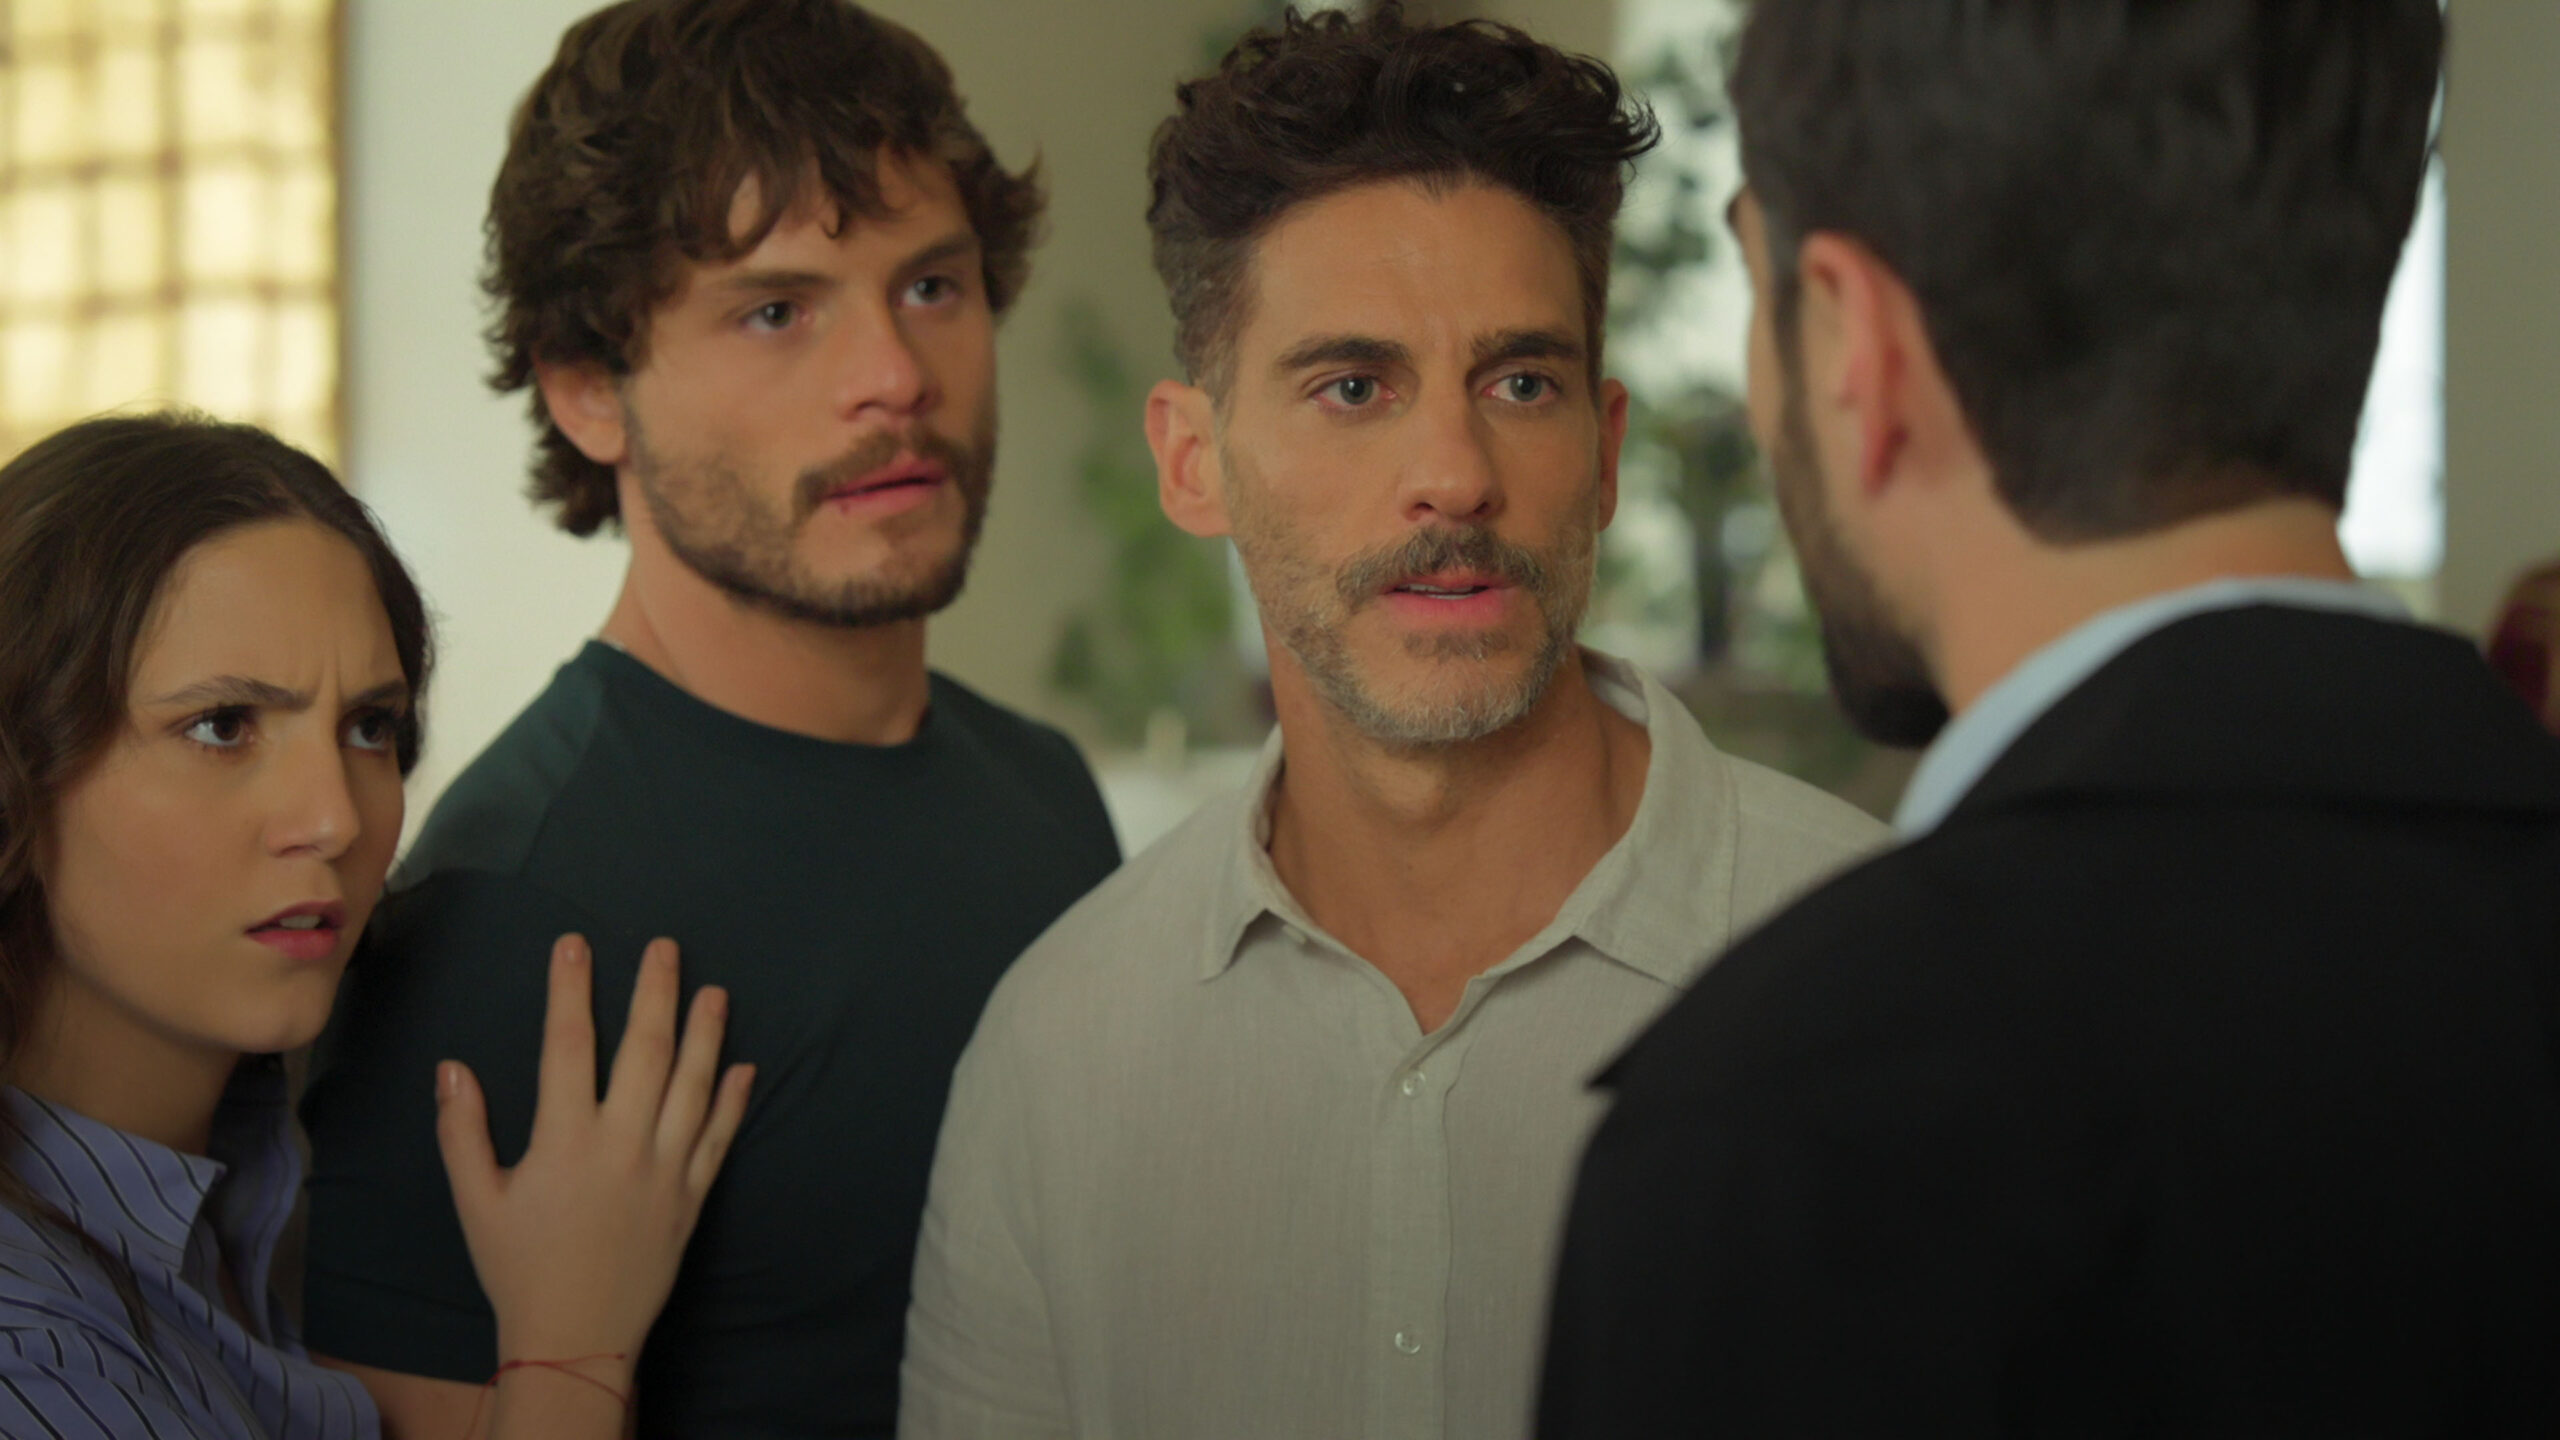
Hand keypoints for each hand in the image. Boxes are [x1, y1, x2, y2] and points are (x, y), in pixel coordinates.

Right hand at [434, 935, 753, 1366]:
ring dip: (707, 1035)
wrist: (576, 1337)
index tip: (574, 945)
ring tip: (714, 990)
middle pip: (646, 1052)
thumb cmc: (519, 1267)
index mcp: (565, 1141)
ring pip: (694, 1088)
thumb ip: (463, 1131)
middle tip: (665, 946)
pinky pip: (719, 1140)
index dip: (571, 990)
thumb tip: (452, 1067)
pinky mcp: (692, 1198)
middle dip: (655, 993)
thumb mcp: (476, 1201)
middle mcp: (622, 1145)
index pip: (568, 1046)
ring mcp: (665, 1170)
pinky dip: (734, 1103)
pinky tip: (745, 1068)